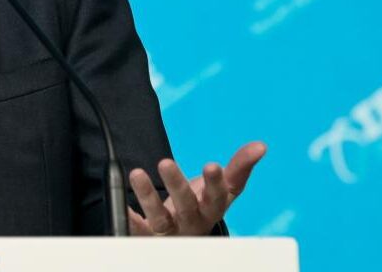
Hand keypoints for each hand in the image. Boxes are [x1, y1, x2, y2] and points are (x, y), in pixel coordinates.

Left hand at [127, 141, 266, 235]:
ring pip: (159, 218)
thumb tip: (260, 145)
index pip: (218, 197)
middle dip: (177, 185)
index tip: (212, 165)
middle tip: (165, 162)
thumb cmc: (205, 205)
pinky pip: (137, 229)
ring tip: (137, 173)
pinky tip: (121, 204)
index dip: (215, 183)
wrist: (186, 236)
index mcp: (212, 208)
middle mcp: (192, 222)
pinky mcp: (149, 236)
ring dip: (147, 196)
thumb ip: (240, 167)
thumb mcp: (224, 189)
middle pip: (186, 206)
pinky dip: (129, 217)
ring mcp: (170, 231)